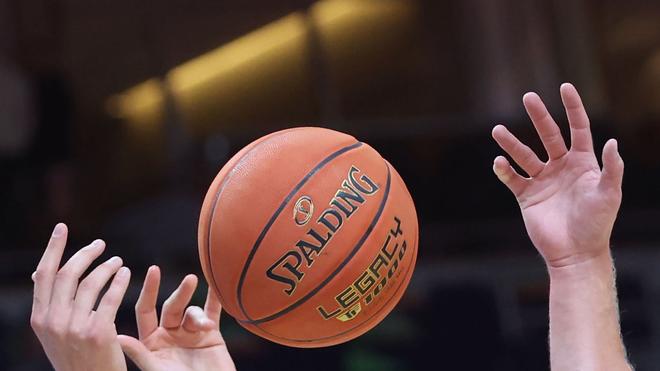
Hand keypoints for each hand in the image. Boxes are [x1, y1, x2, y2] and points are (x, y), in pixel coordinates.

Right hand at [30, 223, 130, 370]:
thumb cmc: (75, 357)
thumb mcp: (52, 333)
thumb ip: (48, 304)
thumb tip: (40, 273)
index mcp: (39, 319)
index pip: (44, 274)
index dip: (53, 248)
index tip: (62, 228)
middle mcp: (53, 321)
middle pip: (68, 274)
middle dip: (85, 254)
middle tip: (100, 244)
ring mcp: (74, 327)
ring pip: (91, 283)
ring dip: (106, 267)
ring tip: (117, 261)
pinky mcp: (98, 332)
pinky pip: (110, 297)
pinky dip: (119, 281)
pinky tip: (126, 273)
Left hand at [118, 266, 235, 370]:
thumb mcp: (157, 370)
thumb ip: (140, 354)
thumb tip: (117, 337)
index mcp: (152, 342)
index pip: (146, 310)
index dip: (149, 290)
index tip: (154, 270)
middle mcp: (170, 334)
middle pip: (172, 307)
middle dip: (180, 293)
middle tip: (190, 280)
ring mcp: (190, 334)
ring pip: (192, 311)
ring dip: (198, 313)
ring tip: (205, 324)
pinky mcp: (211, 335)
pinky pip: (213, 312)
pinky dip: (216, 299)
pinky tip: (218, 287)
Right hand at [491, 83, 623, 266]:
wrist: (575, 253)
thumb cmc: (597, 225)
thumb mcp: (610, 195)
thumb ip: (612, 169)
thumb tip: (612, 142)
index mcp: (583, 163)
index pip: (578, 128)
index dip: (573, 108)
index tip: (565, 87)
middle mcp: (561, 167)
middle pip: (548, 135)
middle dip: (539, 116)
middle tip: (528, 97)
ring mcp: (543, 181)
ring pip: (524, 155)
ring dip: (511, 143)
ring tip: (497, 130)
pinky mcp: (527, 196)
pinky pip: (512, 178)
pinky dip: (504, 170)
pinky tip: (499, 163)